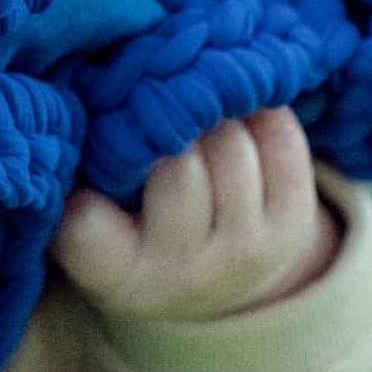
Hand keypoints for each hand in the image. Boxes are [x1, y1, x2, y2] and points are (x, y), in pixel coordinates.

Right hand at [53, 109, 338, 320]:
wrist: (207, 281)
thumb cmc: (126, 227)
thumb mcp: (89, 216)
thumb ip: (79, 169)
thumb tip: (97, 90)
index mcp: (113, 270)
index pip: (85, 222)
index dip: (81, 179)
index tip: (85, 148)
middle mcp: (181, 270)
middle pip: (178, 167)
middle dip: (167, 120)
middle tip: (155, 97)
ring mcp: (244, 251)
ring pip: (232, 146)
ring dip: (213, 110)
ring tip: (195, 102)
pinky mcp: (292, 227)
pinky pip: (280, 140)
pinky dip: (258, 112)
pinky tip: (237, 112)